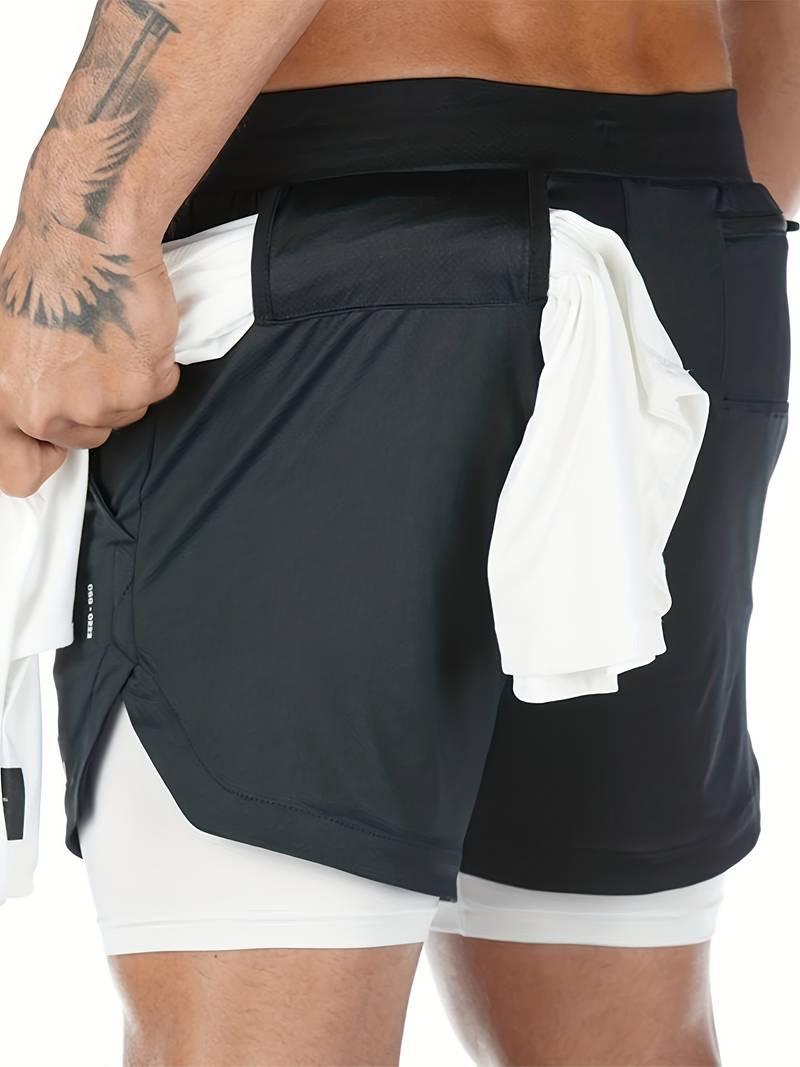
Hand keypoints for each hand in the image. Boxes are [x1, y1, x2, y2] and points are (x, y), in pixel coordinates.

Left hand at [0, 235, 179, 497]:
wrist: (84, 237)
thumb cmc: (41, 270)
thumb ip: (14, 386)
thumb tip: (29, 412)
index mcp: (2, 398)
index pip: (19, 473)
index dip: (43, 457)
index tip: (54, 443)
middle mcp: (45, 410)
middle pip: (84, 437)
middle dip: (92, 403)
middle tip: (88, 356)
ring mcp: (94, 403)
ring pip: (123, 413)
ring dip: (124, 380)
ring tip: (108, 334)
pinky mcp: (138, 386)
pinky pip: (156, 389)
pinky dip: (153, 364)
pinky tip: (131, 329)